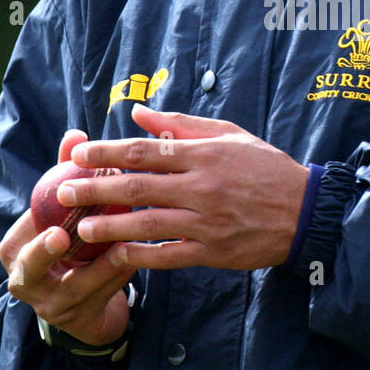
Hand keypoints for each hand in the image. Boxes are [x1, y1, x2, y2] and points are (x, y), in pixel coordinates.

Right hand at [0, 128, 137, 345]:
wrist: (83, 303)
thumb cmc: (70, 246)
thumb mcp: (62, 214)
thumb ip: (64, 174)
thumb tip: (75, 133)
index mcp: (15, 247)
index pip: (25, 225)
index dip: (41, 209)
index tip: (59, 194)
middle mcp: (22, 279)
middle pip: (30, 264)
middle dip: (44, 251)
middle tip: (61, 236)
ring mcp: (49, 304)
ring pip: (73, 284)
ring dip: (98, 265)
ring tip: (120, 245)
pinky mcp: (77, 319)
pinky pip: (100, 295)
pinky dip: (117, 277)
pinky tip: (137, 259)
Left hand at [58, 105, 309, 270]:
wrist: (306, 212)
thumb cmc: (266, 168)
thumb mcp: (230, 135)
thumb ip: (182, 124)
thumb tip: (139, 113)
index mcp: (204, 155)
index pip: (145, 151)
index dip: (107, 152)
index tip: (77, 153)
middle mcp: (201, 187)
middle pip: (138, 187)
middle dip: (96, 189)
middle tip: (63, 190)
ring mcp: (206, 222)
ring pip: (148, 224)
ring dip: (110, 226)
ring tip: (82, 226)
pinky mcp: (212, 251)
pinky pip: (169, 255)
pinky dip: (141, 256)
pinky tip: (117, 255)